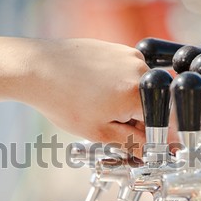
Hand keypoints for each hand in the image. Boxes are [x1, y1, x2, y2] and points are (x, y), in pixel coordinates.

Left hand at [23, 38, 148, 152]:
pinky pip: (130, 75)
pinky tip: (97, 95)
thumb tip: (150, 151)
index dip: (158, 139)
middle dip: (140, 123)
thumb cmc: (62, 99)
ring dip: (130, 105)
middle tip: (116, 132)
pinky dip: (121, 89)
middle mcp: (140, 68)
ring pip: (141, 90)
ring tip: (99, 110)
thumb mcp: (99, 131)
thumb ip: (132, 143)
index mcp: (138, 91)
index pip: (163, 122)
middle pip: (153, 105)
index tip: (153, 149)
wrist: (37, 69)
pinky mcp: (118, 49)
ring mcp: (129, 55)